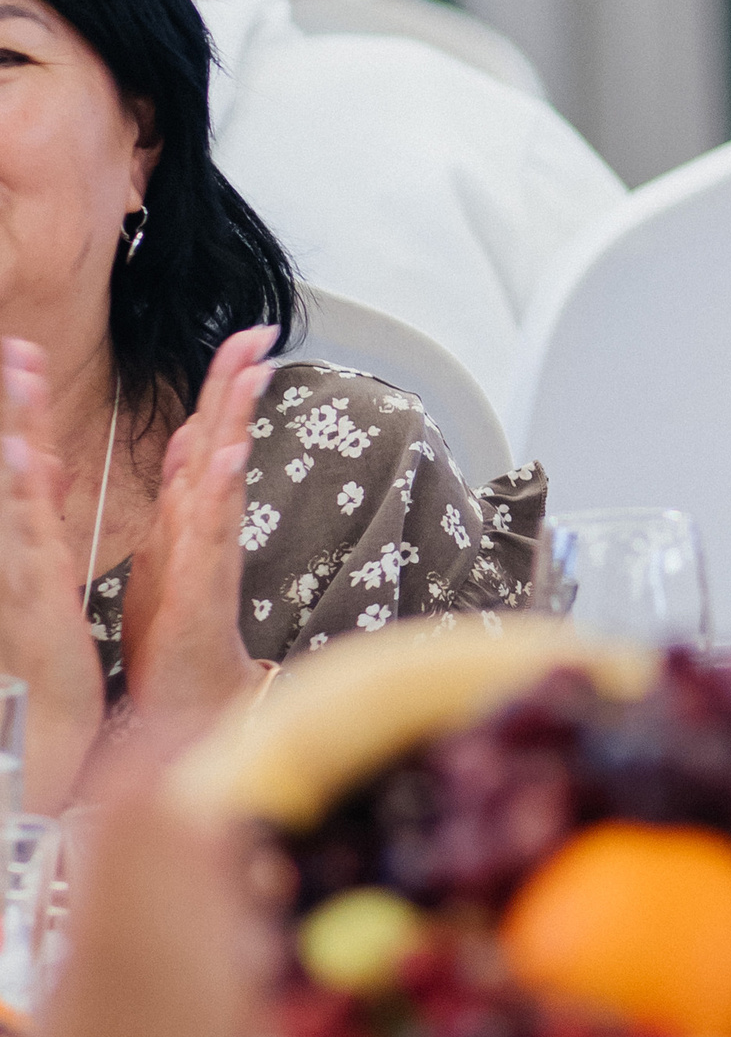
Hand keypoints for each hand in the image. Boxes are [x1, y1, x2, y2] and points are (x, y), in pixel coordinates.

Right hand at [0, 339, 109, 798]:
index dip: (17, 407)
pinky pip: (27, 540)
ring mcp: (16, 569)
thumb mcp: (39, 564)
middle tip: (16, 345)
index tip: (20, 352)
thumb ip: (35, 506)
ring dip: (17, 426)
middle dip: (12, 402)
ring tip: (21, 371)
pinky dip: (23, 495)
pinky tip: (20, 455)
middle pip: (8, 461)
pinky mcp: (33, 598)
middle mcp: (12, 546)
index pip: (15, 460)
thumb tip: (35, 453)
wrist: (41, 723)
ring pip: (12, 487)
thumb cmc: (38, 645)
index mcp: (22, 536)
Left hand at [123, 327, 272, 741]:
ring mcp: (208, 553)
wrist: (186, 703)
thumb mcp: (166, 552)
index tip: (243, 337)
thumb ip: (181, 498)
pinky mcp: (203, 587)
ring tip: (251, 374)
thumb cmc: (175, 637)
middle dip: (236, 383)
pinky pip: (214, 533)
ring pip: (223, 475)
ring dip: (237, 422)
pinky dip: (224, 494)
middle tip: (258, 333)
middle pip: (222, 439)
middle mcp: (204, 526)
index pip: (207, 434)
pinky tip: (234, 459)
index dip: (222, 384)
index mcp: (189, 515)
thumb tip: (193, 442)